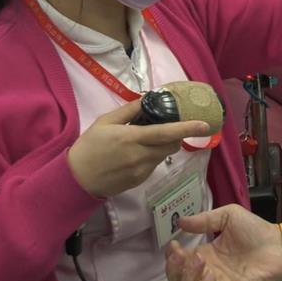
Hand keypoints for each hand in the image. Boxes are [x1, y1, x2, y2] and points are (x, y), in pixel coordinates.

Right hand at [67, 100, 210, 197]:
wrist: (78, 178)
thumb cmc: (89, 146)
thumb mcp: (106, 121)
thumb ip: (129, 111)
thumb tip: (147, 99)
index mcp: (132, 138)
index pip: (166, 133)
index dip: (187, 128)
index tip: (204, 124)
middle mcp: (141, 156)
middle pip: (171, 145)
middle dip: (174, 135)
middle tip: (164, 126)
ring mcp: (142, 171)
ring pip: (163, 155)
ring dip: (162, 145)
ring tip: (142, 140)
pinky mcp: (140, 181)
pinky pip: (154, 165)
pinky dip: (151, 156)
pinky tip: (134, 154)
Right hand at [165, 205, 281, 280]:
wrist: (279, 245)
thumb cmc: (257, 231)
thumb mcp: (227, 216)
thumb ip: (204, 220)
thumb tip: (180, 222)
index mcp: (206, 254)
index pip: (179, 263)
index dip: (171, 257)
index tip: (174, 245)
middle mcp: (208, 272)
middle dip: (174, 270)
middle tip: (182, 255)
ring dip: (188, 277)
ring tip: (200, 260)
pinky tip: (211, 274)